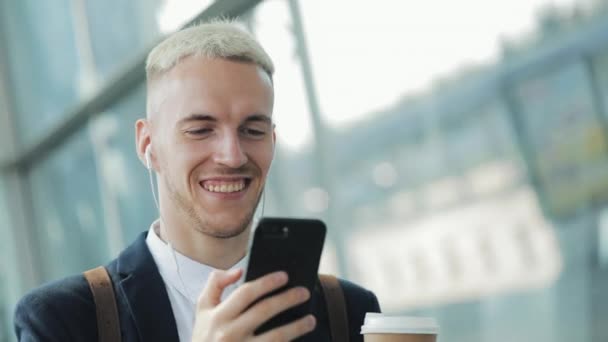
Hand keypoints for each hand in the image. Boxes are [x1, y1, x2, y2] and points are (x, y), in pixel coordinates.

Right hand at [191, 269, 315, 340]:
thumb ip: (215, 284)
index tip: (285, 276)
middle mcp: (228, 333)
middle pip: (264, 310)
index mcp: (217, 316)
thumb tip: (239, 270)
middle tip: (305, 292)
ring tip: (311, 320)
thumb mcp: (202, 309)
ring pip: (275, 336)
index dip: (267, 282)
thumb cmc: (205, 336)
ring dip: (296, 326)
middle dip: (288, 299)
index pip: (246, 293)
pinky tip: (300, 340)